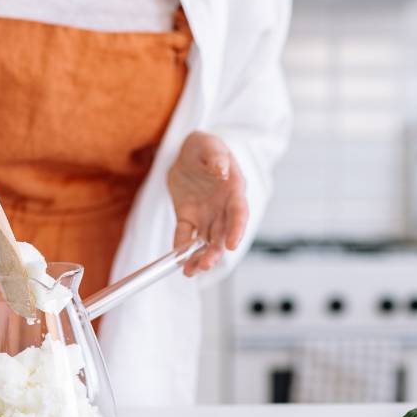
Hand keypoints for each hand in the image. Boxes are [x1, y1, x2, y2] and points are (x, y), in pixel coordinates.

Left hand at [167, 132, 247, 276]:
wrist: (186, 153)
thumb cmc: (204, 147)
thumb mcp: (209, 144)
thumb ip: (216, 157)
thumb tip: (221, 171)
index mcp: (234, 190)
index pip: (239, 213)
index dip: (237, 230)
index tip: (231, 245)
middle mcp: (223, 208)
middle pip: (223, 234)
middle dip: (215, 252)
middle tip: (205, 265)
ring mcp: (206, 215)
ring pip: (205, 241)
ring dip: (199, 257)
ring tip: (190, 271)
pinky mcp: (187, 217)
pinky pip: (185, 235)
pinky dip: (181, 247)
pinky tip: (177, 259)